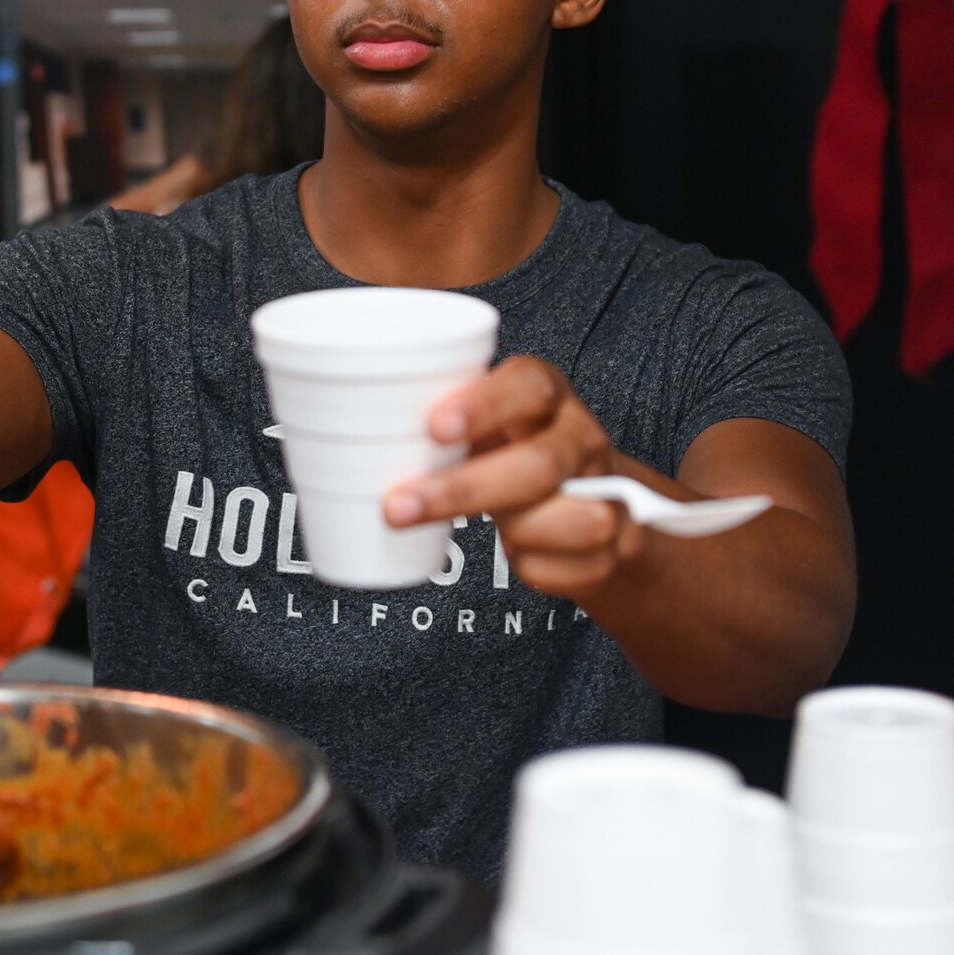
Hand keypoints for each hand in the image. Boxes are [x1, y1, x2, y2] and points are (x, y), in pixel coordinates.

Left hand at [382, 355, 644, 597]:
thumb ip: (432, 424)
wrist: (588, 498)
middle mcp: (580, 436)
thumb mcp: (474, 424)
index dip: (485, 403)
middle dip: (464, 492)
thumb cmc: (505, 451)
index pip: (529, 384)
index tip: (433, 427)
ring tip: (479, 531)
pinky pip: (573, 568)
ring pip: (578, 520)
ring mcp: (605, 489)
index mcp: (544, 395)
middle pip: (539, 465)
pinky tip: (521, 556)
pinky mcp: (617, 543)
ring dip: (517, 533)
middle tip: (397, 506)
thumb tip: (336, 434)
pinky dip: (537, 570)